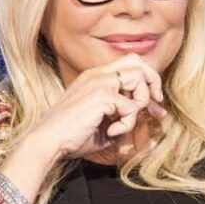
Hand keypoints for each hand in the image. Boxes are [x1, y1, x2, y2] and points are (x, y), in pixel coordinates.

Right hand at [31, 53, 167, 159]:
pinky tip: (111, 132)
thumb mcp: (103, 123)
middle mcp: (97, 74)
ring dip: (140, 103)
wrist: (48, 141)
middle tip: (156, 107)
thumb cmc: (72, 136)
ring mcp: (98, 82)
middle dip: (153, 83)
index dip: (147, 82)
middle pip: (138, 62)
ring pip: (138, 79)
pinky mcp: (101, 95)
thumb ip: (122, 116)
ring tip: (124, 123)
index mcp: (94, 77)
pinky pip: (131, 107)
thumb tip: (147, 118)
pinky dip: (127, 124)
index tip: (154, 105)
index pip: (129, 64)